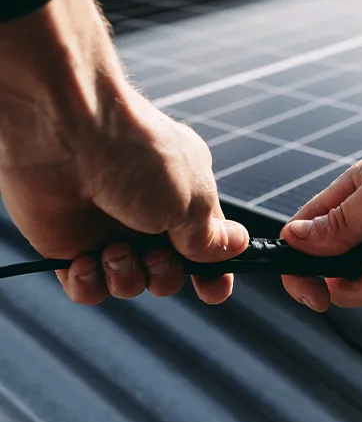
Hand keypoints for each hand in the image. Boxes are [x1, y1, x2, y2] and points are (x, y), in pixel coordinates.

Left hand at [0, 0, 247, 304]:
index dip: (214, 272)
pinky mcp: (68, 245)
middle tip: (157, 255)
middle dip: (167, 275)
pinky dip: (90, 284)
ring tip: (115, 250)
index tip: (213, 290)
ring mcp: (108, 230)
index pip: (207, 245)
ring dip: (128, 278)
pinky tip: (86, 261)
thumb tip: (236, 247)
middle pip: (170, 273)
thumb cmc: (137, 155)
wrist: (65, 131)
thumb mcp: (192, 198)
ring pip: (131, 284)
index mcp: (185, 195)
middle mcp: (148, 214)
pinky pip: (87, 289)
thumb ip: (211, 236)